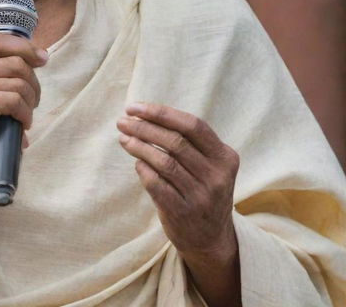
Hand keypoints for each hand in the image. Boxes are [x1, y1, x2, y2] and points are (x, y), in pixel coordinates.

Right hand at [0, 33, 46, 188]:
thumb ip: (0, 74)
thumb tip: (39, 57)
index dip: (24, 46)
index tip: (42, 58)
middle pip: (15, 62)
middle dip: (33, 83)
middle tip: (32, 103)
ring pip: (18, 83)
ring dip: (30, 102)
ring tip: (25, 117)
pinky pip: (13, 100)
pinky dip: (24, 114)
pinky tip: (22, 125)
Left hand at [117, 103, 240, 306]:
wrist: (211, 238)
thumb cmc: (202, 187)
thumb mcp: (208, 164)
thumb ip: (187, 140)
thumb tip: (142, 115)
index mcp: (225, 157)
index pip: (192, 125)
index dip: (161, 113)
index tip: (134, 107)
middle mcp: (217, 176)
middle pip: (175, 142)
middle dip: (144, 127)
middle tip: (122, 122)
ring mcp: (201, 196)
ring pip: (164, 162)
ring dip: (139, 146)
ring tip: (124, 138)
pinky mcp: (183, 212)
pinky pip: (156, 184)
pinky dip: (143, 169)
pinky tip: (136, 162)